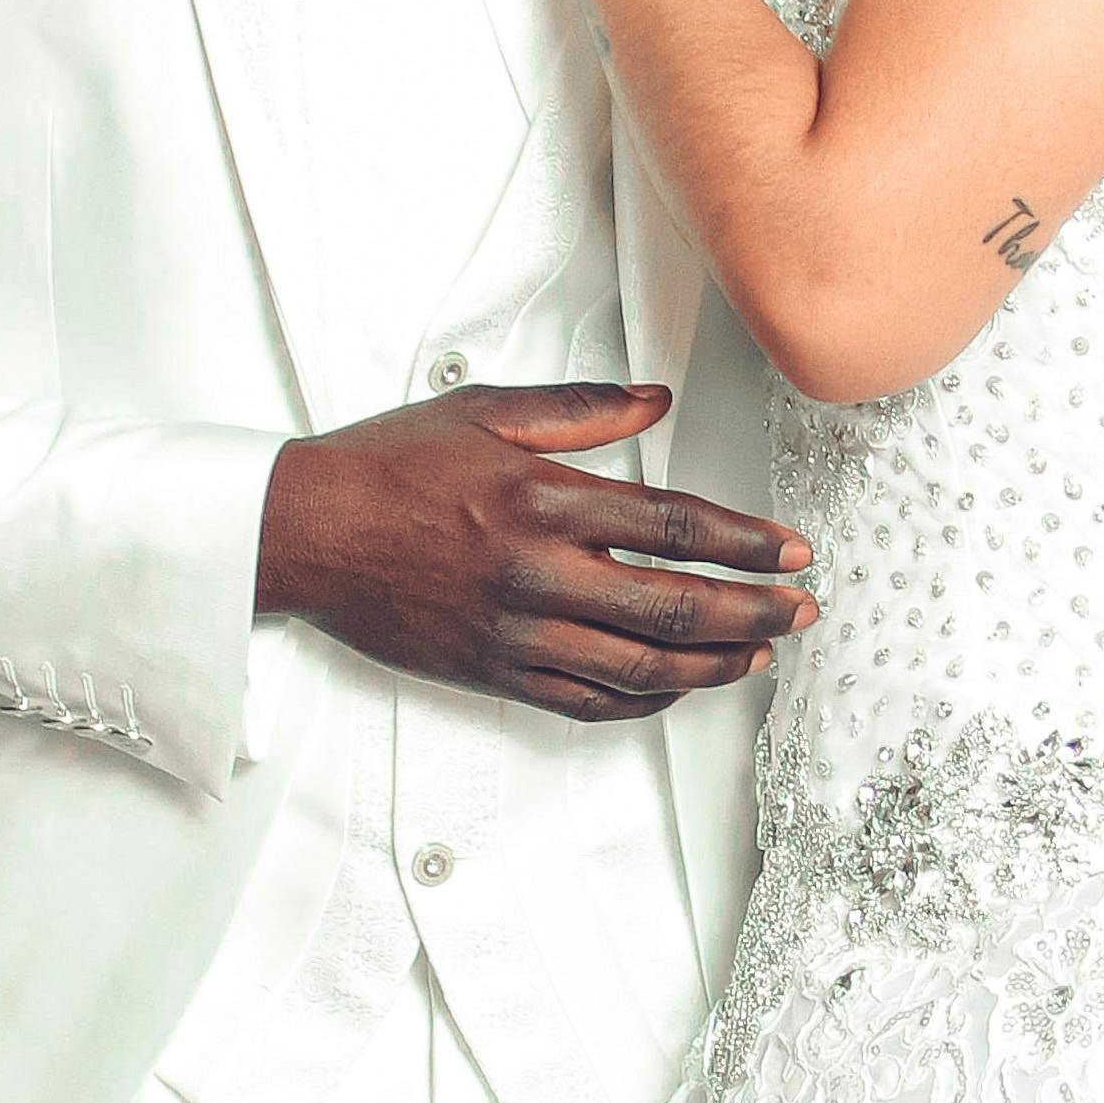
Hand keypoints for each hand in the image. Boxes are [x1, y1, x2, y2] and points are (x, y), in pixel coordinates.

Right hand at [256, 385, 813, 722]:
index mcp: (543, 499)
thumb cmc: (386, 467)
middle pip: (673, 607)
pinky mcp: (492, 672)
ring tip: (757, 656)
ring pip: (638, 669)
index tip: (791, 551)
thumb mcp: (484, 410)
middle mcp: (537, 573)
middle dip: (753, 612)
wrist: (303, 533)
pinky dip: (641, 703)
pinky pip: (584, 702)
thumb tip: (655, 399)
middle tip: (800, 611)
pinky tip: (675, 690)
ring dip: (711, 667)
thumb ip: (579, 407)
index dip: (745, 543)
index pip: (673, 526)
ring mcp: (516, 632)